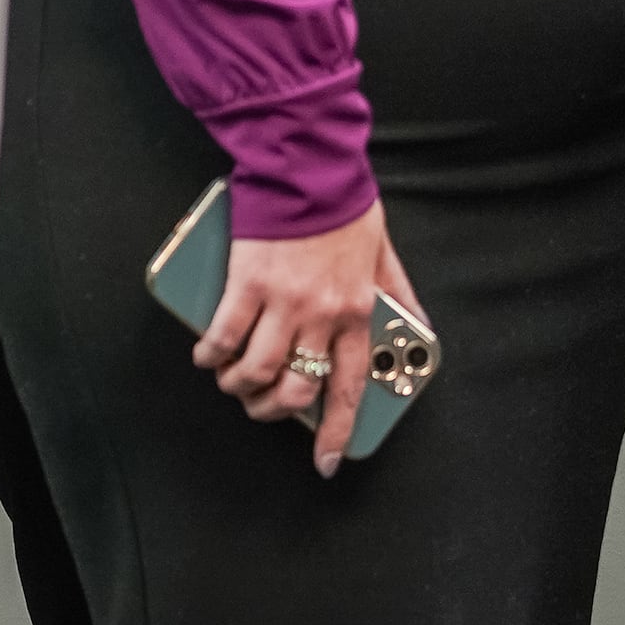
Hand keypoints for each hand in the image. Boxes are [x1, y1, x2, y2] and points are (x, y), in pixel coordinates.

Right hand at [193, 199, 421, 477]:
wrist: (308, 162)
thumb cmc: (344, 203)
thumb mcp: (384, 252)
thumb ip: (400, 294)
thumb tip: (419, 326)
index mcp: (358, 311)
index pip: (349, 388)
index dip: (336, 432)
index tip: (326, 461)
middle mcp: (322, 315)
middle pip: (297, 389)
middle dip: (275, 411)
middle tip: (263, 408)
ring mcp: (283, 301)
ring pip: (258, 371)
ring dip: (240, 387)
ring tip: (231, 382)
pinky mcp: (247, 282)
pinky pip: (224, 335)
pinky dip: (211, 354)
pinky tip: (206, 356)